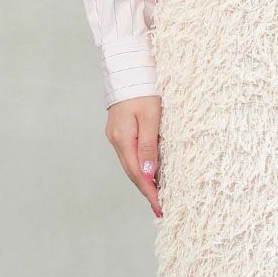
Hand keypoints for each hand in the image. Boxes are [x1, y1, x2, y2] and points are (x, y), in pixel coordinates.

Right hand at [104, 96, 162, 218]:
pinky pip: (131, 155)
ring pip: (131, 165)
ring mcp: (116, 136)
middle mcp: (116, 140)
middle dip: (147, 191)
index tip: (161, 207)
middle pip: (132, 172)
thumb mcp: (151, 117)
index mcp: (123, 139)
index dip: (150, 192)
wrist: (129, 68)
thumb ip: (149, 146)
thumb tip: (148, 173)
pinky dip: (141, 168)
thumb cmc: (143, 89)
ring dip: (144, 181)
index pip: (137, 173)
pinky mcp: (120, 131)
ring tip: (157, 196)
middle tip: (161, 208)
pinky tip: (149, 174)